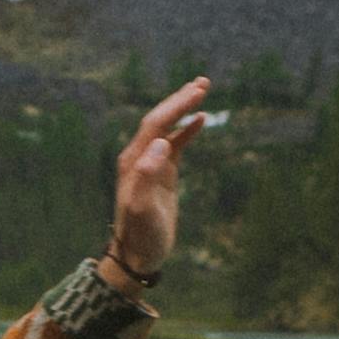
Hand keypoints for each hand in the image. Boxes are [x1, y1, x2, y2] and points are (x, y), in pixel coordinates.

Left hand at [104, 74, 215, 288]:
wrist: (137, 256)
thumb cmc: (141, 235)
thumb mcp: (143, 209)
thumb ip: (147, 176)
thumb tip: (160, 144)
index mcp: (134, 161)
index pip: (155, 124)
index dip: (176, 106)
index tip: (197, 92)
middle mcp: (140, 157)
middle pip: (160, 119)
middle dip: (180, 100)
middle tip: (204, 82)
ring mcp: (150, 164)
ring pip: (167, 128)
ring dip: (184, 109)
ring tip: (202, 91)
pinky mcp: (161, 174)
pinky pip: (175, 145)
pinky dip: (187, 130)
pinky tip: (200, 120)